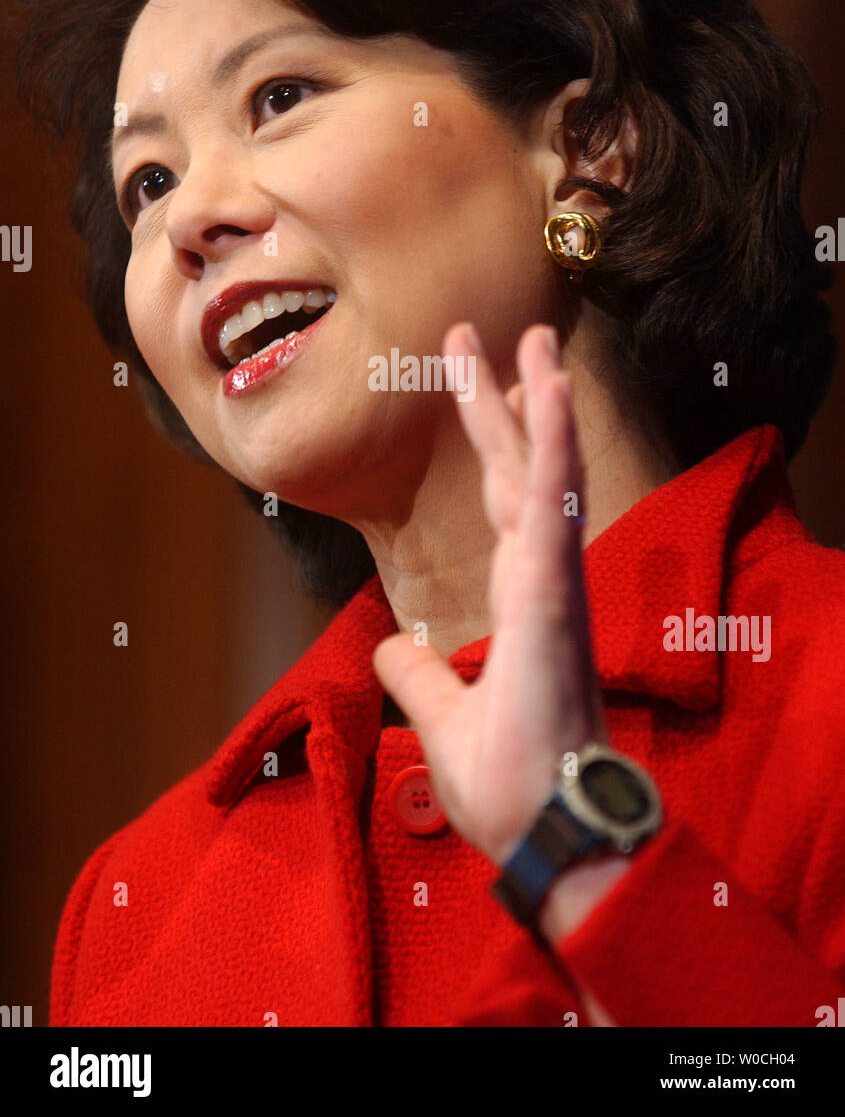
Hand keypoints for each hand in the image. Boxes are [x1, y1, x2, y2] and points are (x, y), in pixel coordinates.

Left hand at [372, 321, 608, 869]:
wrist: (541, 827)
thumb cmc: (507, 782)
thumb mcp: (440, 719)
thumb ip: (418, 675)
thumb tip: (384, 646)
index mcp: (519, 598)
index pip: (505, 500)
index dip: (495, 440)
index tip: (481, 384)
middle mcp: (541, 579)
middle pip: (518, 469)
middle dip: (502, 400)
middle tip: (485, 335)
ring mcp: (551, 582)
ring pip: (542, 472)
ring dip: (538, 402)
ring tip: (533, 337)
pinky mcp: (552, 595)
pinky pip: (551, 506)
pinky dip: (554, 445)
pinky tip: (551, 392)